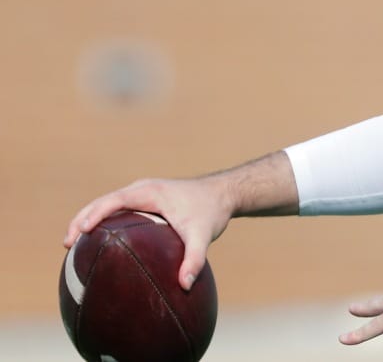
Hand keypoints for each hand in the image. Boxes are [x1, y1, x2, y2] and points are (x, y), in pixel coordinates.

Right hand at [63, 177, 232, 290]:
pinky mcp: (146, 202)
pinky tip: (99, 244)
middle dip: (82, 219)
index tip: (80, 232)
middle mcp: (142, 189)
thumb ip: (195, 259)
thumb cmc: (212, 211)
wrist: (224, 194)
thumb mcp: (204, 235)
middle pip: (103, 202)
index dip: (94, 214)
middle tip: (66, 243)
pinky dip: (104, 222)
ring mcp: (142, 194)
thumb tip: (184, 285)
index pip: (113, 200)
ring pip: (107, 205)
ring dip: (89, 220)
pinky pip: (118, 210)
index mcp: (149, 191)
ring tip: (72, 245)